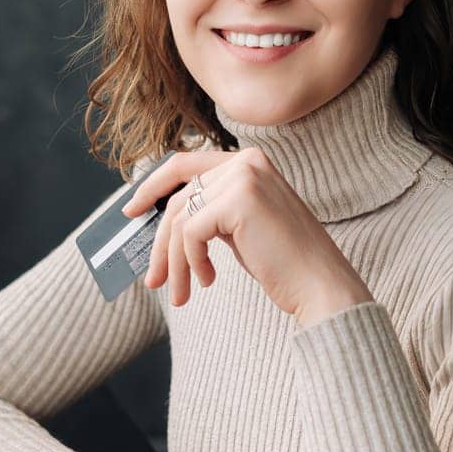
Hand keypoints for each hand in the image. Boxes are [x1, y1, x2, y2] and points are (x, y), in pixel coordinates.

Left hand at [122, 145, 374, 323]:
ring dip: (174, 261)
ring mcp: (245, 176)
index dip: (154, 185)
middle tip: (154, 279)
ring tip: (180, 292)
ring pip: (180, 218)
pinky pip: (190, 232)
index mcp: (250, 161)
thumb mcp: (241, 227)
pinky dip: (191, 262)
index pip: (188, 164)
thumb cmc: (284, 263)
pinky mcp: (239, 199)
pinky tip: (208, 280)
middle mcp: (247, 160)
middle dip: (161, 242)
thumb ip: (211, 211)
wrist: (321, 286)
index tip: (132, 210)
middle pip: (179, 197)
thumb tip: (165, 221)